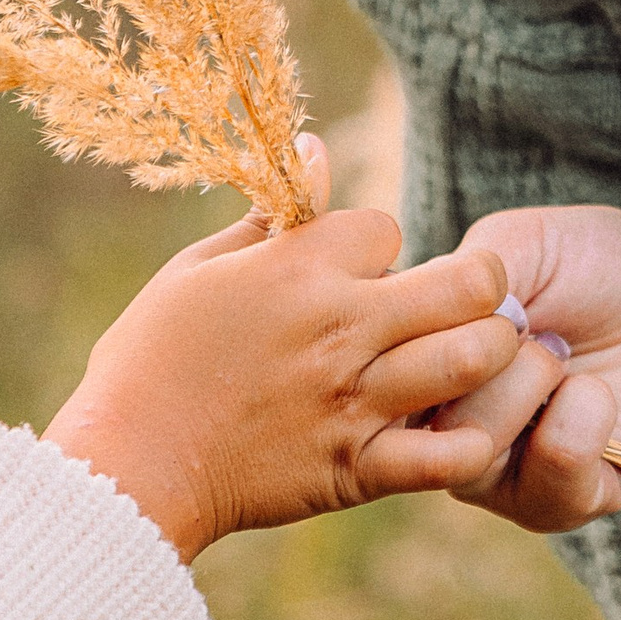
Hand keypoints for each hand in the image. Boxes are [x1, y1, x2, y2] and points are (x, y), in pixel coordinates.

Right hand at [43, 166, 526, 556]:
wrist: (128, 468)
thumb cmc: (150, 360)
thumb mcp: (198, 269)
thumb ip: (271, 215)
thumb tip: (316, 150)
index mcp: (297, 270)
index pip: (387, 225)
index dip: (380, 242)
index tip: (364, 269)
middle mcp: (339, 328)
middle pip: (466, 281)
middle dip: (482, 280)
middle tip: (474, 295)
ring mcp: (354, 400)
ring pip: (473, 358)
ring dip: (492, 350)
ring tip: (482, 353)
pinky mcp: (357, 468)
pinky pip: (448, 456)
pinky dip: (471, 442)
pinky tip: (467, 428)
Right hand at [434, 203, 620, 556]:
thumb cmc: (601, 271)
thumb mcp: (531, 240)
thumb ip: (468, 271)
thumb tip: (434, 323)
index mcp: (415, 357)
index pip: (364, 360)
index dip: (408, 321)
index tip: (469, 292)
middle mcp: (438, 423)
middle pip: (407, 406)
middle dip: (476, 346)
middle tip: (527, 324)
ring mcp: (492, 471)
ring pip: (471, 445)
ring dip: (530, 381)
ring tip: (562, 355)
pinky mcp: (556, 501)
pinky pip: (552, 465)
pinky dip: (585, 415)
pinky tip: (597, 394)